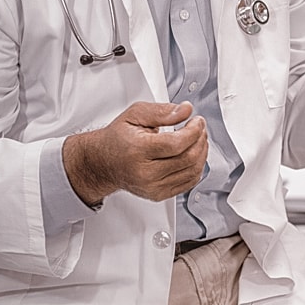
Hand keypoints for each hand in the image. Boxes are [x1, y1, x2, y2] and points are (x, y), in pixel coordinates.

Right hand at [63, 101, 207, 204]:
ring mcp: (153, 187)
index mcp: (137, 151)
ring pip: (192, 171)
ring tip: (198, 139)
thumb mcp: (134, 115)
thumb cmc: (118, 139)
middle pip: (187, 158)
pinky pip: (189, 182)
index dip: (193, 131)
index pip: (175, 144)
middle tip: (199, 128)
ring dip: (202, 152)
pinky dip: (197, 167)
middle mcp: (145, 173)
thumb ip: (161, 111)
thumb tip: (185, 110)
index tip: (197, 121)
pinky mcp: (159, 194)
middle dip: (200, 139)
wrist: (103, 163)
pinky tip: (194, 154)